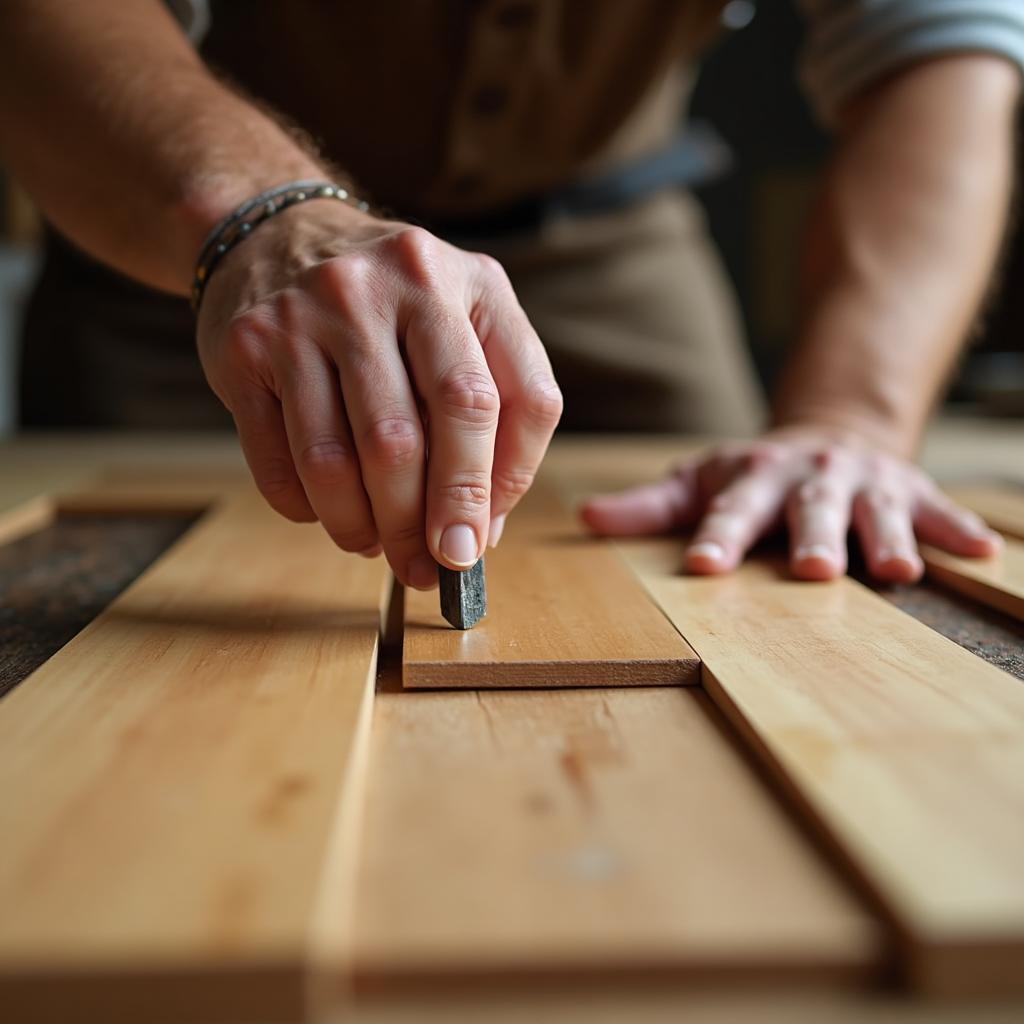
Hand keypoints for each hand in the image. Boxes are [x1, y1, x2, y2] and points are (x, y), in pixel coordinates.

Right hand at [197, 200, 561, 588]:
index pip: (512, 402)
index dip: (500, 486)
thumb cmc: (393, 307)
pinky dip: (310, 508)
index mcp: (470, 283)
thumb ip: (492, 415)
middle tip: (431, 570)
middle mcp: (391, 286)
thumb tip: (477, 532)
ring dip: (364, 528)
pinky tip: (329, 510)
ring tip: (377, 546)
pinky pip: (282, 461)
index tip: (478, 541)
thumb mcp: (463, 327)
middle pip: (415, 439)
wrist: (275, 235)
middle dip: (425, 524)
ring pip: (341, 460)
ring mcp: (311, 311)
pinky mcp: (249, 345)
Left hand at [580, 428, 1002, 581]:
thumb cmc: (752, 475)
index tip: (703, 565)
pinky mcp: (910, 491)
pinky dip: (957, 531)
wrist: (826, 435)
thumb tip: (585, 518)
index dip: (718, 537)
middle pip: (811, 510)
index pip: (731, 511)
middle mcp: (811, 478)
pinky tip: (982, 553)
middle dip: (814, 536)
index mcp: (754, 478)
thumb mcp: (700, 482)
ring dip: (888, 538)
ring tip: (899, 570)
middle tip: (812, 569)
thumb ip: (649, 505)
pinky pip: (938, 512)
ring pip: (876, 512)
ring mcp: (865, 483)